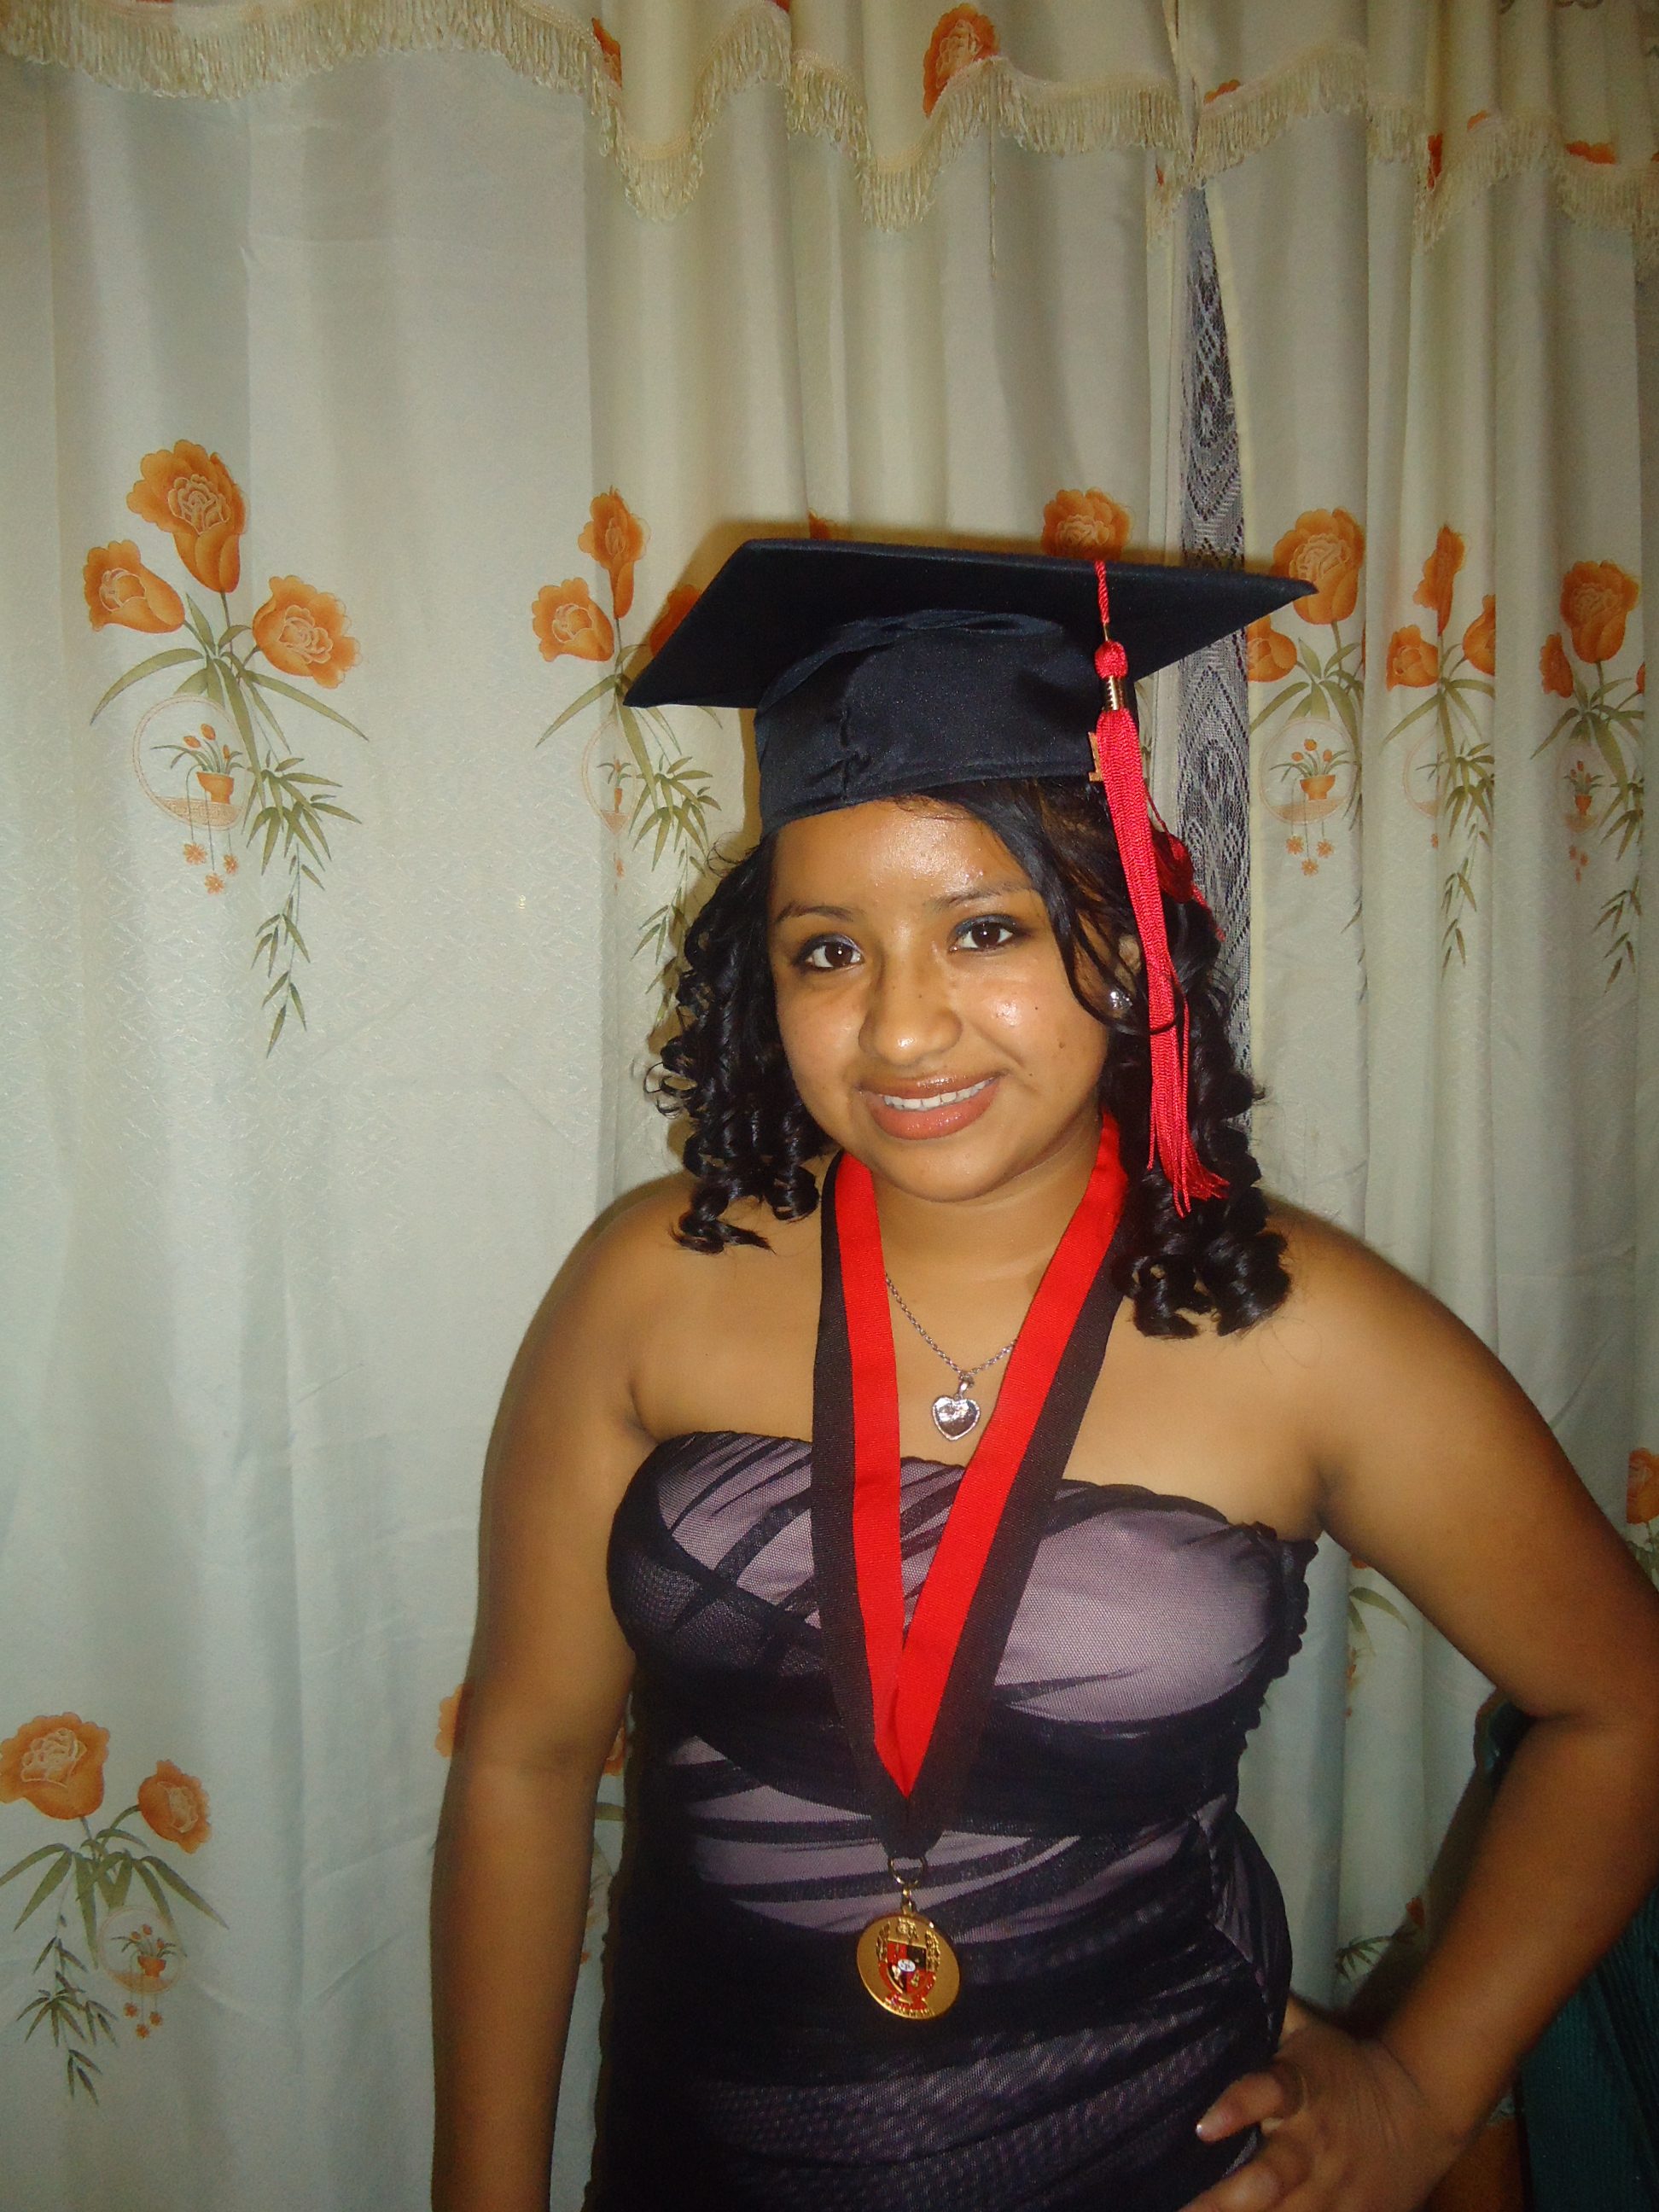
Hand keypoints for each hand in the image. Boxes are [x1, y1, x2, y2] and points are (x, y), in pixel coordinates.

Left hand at [1179, 2013, 1471, 2210]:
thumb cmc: (1344, 2068)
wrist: (1419, 2112)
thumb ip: (1269, 2012)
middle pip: (1273, 2175)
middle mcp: (1313, 2144)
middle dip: (1230, 2198)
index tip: (1203, 2126)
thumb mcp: (1309, 2035)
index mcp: (1302, 2090)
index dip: (1238, 2108)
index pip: (1269, 2093)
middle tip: (1186, 2211)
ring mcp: (1332, 2191)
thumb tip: (1222, 1970)